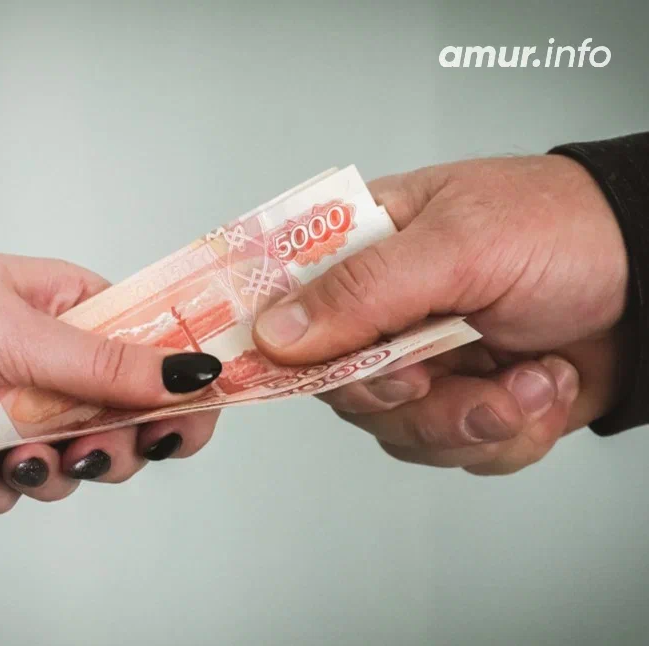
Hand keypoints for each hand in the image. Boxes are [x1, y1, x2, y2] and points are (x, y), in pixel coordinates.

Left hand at [0, 231, 220, 511]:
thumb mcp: (21, 333)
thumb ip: (107, 367)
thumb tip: (194, 373)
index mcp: (81, 313)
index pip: (159, 353)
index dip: (182, 394)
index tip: (183, 428)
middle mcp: (58, 360)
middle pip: (125, 422)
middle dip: (112, 447)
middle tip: (87, 450)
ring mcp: (20, 403)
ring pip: (73, 462)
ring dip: (50, 472)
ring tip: (12, 456)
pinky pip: (15, 484)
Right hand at [254, 155, 626, 473]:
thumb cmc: (564, 230)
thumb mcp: (460, 244)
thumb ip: (364, 289)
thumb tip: (277, 333)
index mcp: (364, 250)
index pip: (288, 306)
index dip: (293, 352)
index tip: (336, 368)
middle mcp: (383, 312)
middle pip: (342, 389)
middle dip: (411, 399)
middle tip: (446, 371)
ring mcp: (424, 363)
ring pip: (400, 433)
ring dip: (474, 420)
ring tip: (531, 375)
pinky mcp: (465, 404)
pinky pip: (456, 452)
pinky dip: (508, 434)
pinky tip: (544, 385)